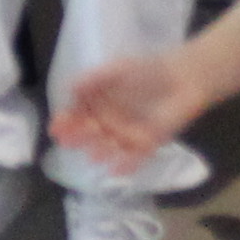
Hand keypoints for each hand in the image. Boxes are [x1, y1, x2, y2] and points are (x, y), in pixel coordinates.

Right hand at [54, 52, 209, 172]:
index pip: (77, 115)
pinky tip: (116, 170)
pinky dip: (126, 164)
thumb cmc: (149, 70)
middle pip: (89, 133)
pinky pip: (134, 157)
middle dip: (78, 137)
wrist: (184, 76)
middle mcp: (109, 122)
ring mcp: (127, 135)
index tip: (56, 127)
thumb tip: (70, 87)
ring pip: (109, 146)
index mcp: (98, 104)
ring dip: (100, 151)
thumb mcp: (118, 69)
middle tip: (68, 140)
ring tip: (93, 153)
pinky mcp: (147, 144)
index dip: (66, 121)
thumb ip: (95, 78)